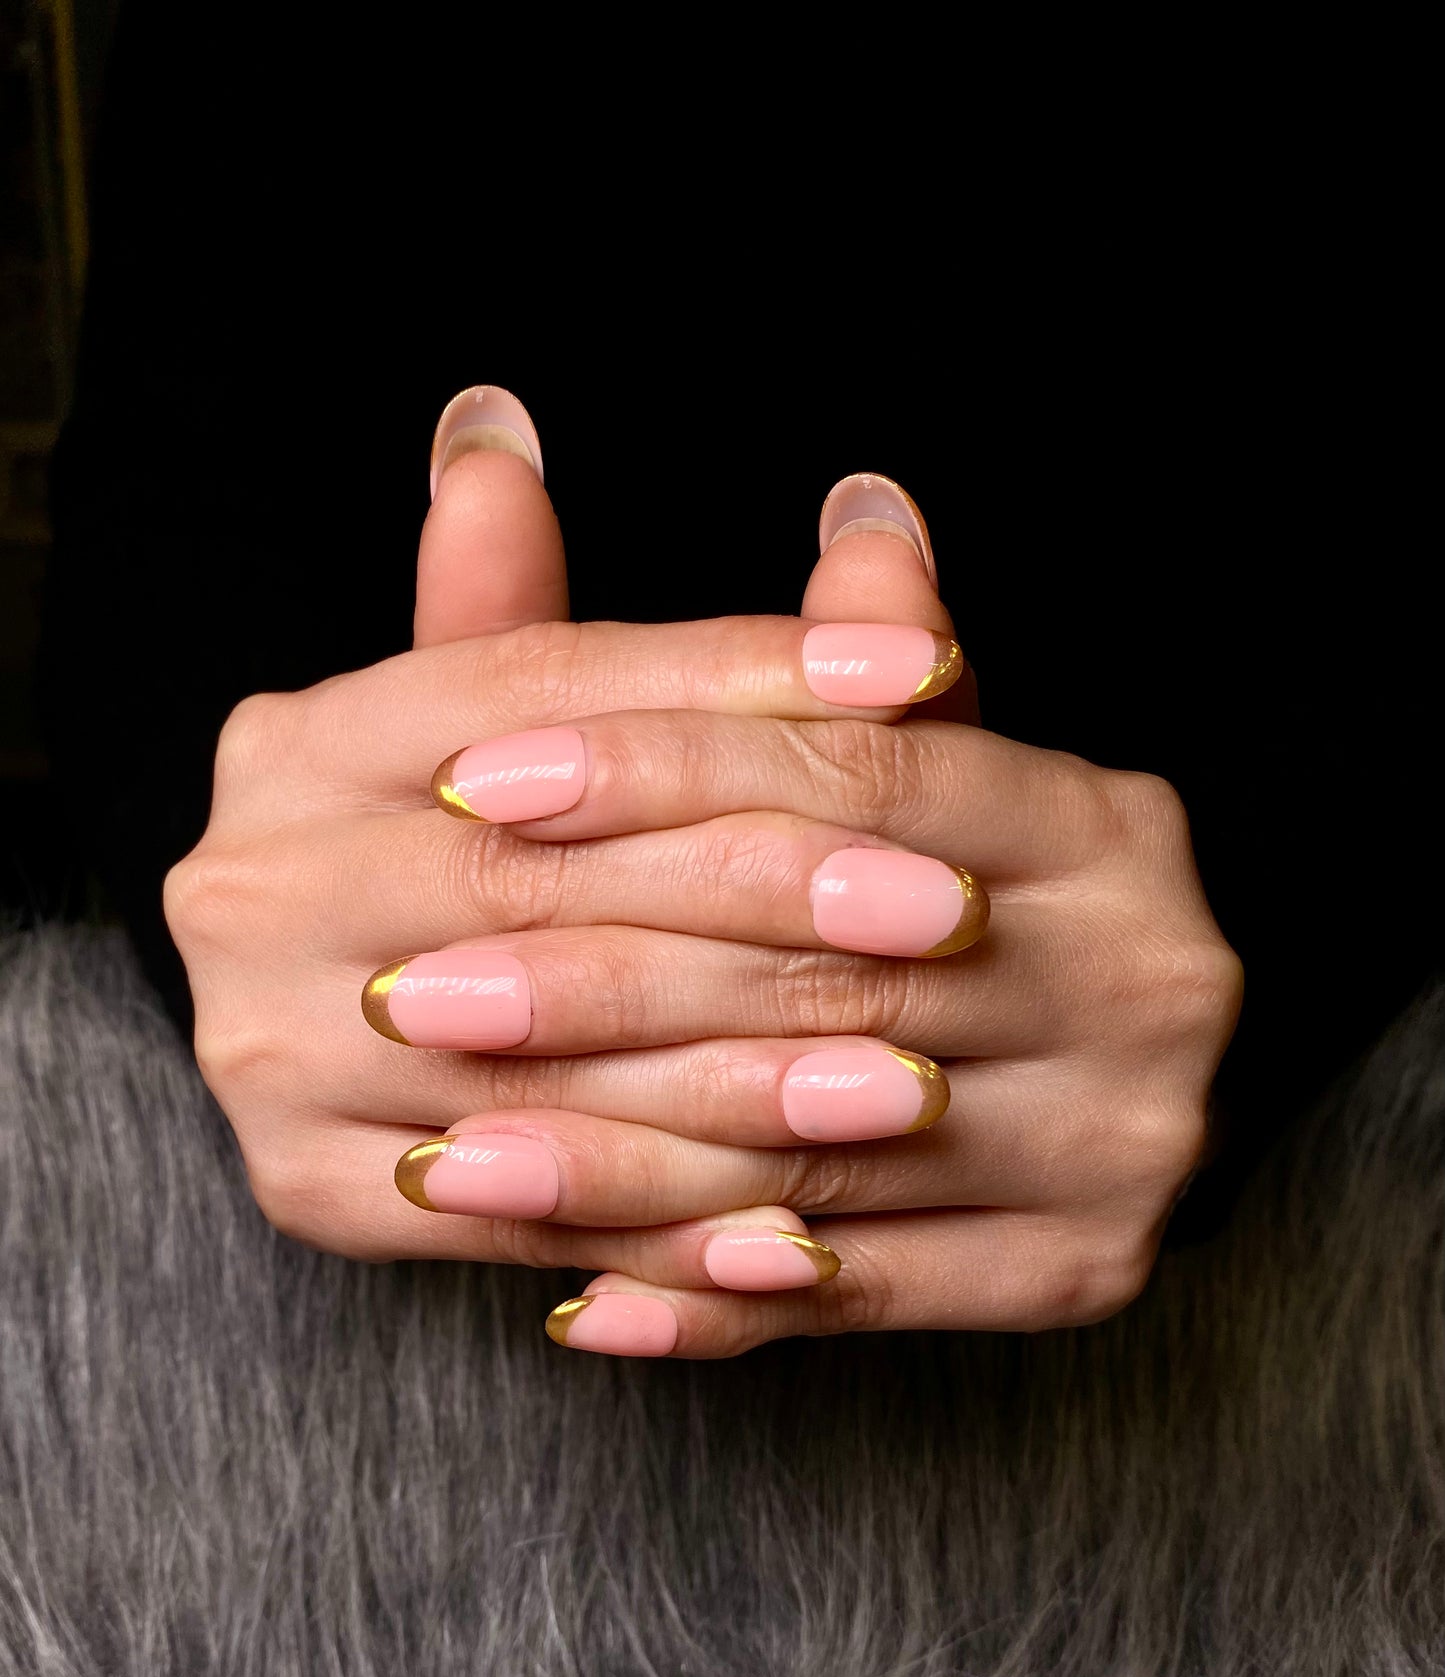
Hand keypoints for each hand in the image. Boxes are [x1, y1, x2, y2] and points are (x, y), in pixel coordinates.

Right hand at [164, 389, 969, 1294]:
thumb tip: (493, 419)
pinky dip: (670, 1218)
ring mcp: (260, 1044)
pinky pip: (524, 1206)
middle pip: (547, 874)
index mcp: (299, 742)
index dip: (744, 673)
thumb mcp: (484, 725)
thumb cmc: (454, 850)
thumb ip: (511, 602)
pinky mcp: (302, 1185)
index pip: (548, 685)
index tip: (923, 670)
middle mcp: (250, 885)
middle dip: (765, 890)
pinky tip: (805, 1224)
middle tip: (947, 908)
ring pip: (549, 1054)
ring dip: (743, 1077)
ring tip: (910, 1081)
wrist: (329, 1028)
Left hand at [426, 691, 1241, 1354]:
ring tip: (451, 1154)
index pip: (859, 771)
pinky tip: (580, 1290)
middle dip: (603, 979)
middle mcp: (1150, 971)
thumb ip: (854, 663)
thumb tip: (857, 500)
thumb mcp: (920, 764)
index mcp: (1106, 822)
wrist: (1118, 1065)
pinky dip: (719, 1298)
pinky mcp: (1091, 1268)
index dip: (659, 768)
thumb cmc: (979, 893)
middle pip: (828, 966)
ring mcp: (1134, 1132)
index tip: (473, 780)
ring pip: (828, 1148)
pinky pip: (872, 1295)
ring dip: (622, 1162)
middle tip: (414, 990)